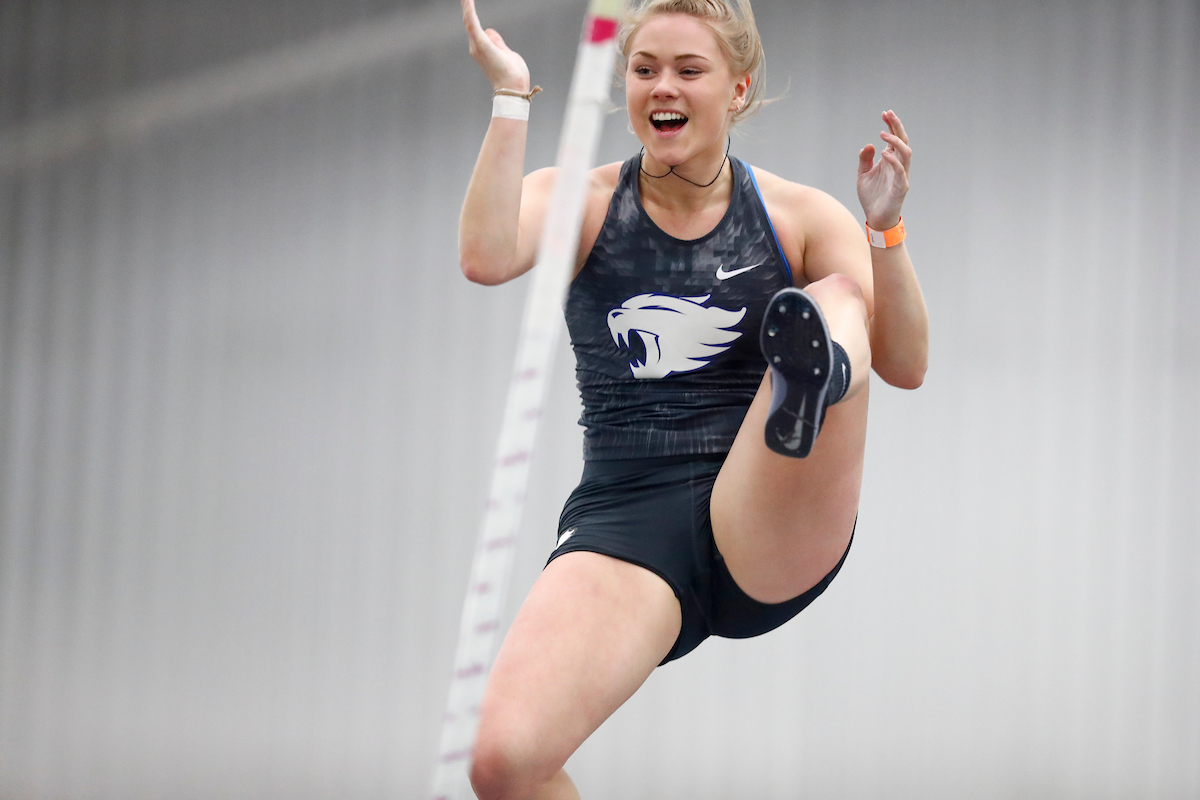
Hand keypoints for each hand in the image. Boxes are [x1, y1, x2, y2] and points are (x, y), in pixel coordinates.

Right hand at [462, 0, 530, 92]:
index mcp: (482, 48)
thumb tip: (490, 31)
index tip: (468, 0)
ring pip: (469, 20)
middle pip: (469, 21)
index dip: (471, 13)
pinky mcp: (481, 44)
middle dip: (466, 7)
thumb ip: (498, 42)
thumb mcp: (506, 53)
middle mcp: (476, 47)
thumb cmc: (512, 75)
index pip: (475, 27)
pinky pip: (472, 23)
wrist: (513, 88)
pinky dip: (469, 10)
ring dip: (466, 5)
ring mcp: (477, 45)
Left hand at [857, 110, 910, 230]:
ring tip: (882, 134)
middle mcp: (899, 165)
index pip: (895, 138)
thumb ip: (865, 159)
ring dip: (895, 141)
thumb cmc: (872, 196)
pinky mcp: (901, 187)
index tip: (885, 113)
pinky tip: (883, 153)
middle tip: (888, 114)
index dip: (891, 125)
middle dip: (896, 126)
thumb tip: (869, 145)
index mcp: (891, 160)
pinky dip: (893, 161)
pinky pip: (900, 171)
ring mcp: (902, 175)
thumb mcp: (863, 175)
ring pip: (906, 153)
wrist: (875, 218)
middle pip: (903, 140)